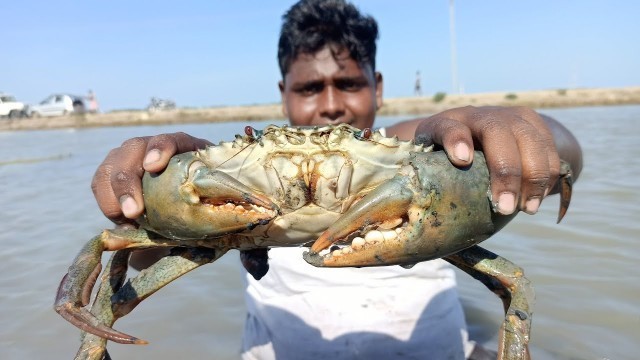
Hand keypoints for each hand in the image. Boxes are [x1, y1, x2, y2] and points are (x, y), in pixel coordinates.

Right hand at [91, 132, 211, 223]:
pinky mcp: (112, 173)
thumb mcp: (205, 196)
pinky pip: (100, 184)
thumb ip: (201, 205)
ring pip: (110, 168)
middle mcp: (150, 147)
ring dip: (113, 196)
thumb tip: (202, 228)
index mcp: (181, 147)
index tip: (153, 166)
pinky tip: (121, 221)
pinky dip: (108, 203)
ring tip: (125, 221)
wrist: (184, 199)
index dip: (160, 149)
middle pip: (131, 152)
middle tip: (133, 212)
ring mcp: (128, 157)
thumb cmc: (200, 196)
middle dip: (128, 183)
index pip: (170, 140)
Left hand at [414, 106, 559, 214]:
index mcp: (448, 123)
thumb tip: (426, 209)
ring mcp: (509, 115)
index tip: (461, 159)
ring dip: (533, 178)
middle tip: (504, 208)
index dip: (456, 139)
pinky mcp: (533, 123)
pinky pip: (549, 148)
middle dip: (506, 172)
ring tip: (527, 209)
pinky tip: (538, 197)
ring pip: (530, 140)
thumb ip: (430, 177)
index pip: (448, 126)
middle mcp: (480, 114)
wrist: (477, 129)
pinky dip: (547, 174)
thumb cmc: (447, 155)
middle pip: (497, 132)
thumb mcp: (433, 161)